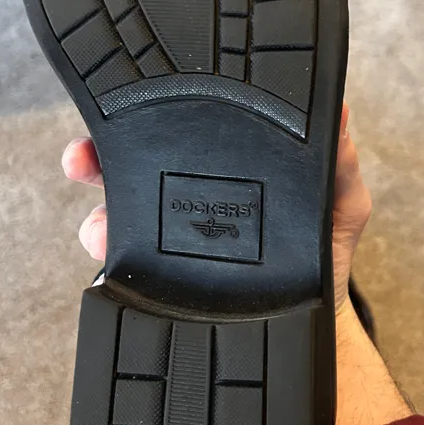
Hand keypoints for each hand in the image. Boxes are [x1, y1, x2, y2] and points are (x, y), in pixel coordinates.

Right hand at [62, 105, 409, 424]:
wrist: (314, 323)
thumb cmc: (327, 254)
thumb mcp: (340, 201)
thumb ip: (338, 162)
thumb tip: (338, 113)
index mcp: (223, 167)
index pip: (177, 130)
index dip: (147, 112)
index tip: (127, 101)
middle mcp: (188, 197)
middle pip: (128, 166)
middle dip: (95, 155)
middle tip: (83, 158)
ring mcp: (169, 242)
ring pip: (116, 217)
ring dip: (97, 217)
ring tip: (102, 228)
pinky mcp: (161, 282)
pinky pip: (123, 268)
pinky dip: (107, 262)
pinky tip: (111, 260)